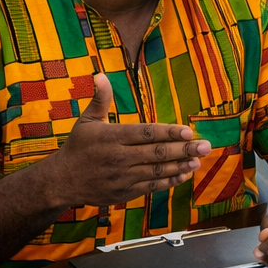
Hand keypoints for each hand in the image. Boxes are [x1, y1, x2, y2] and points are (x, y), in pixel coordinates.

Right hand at [37, 75, 208, 209]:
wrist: (61, 181)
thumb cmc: (78, 147)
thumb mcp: (86, 120)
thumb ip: (100, 99)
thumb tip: (100, 75)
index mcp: (111, 137)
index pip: (145, 133)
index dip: (169, 133)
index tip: (188, 131)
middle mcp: (118, 158)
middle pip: (156, 153)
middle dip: (184, 149)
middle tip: (206, 145)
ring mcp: (122, 177)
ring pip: (157, 171)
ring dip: (181, 165)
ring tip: (199, 160)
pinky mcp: (124, 193)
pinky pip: (152, 186)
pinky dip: (170, 181)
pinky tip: (185, 174)